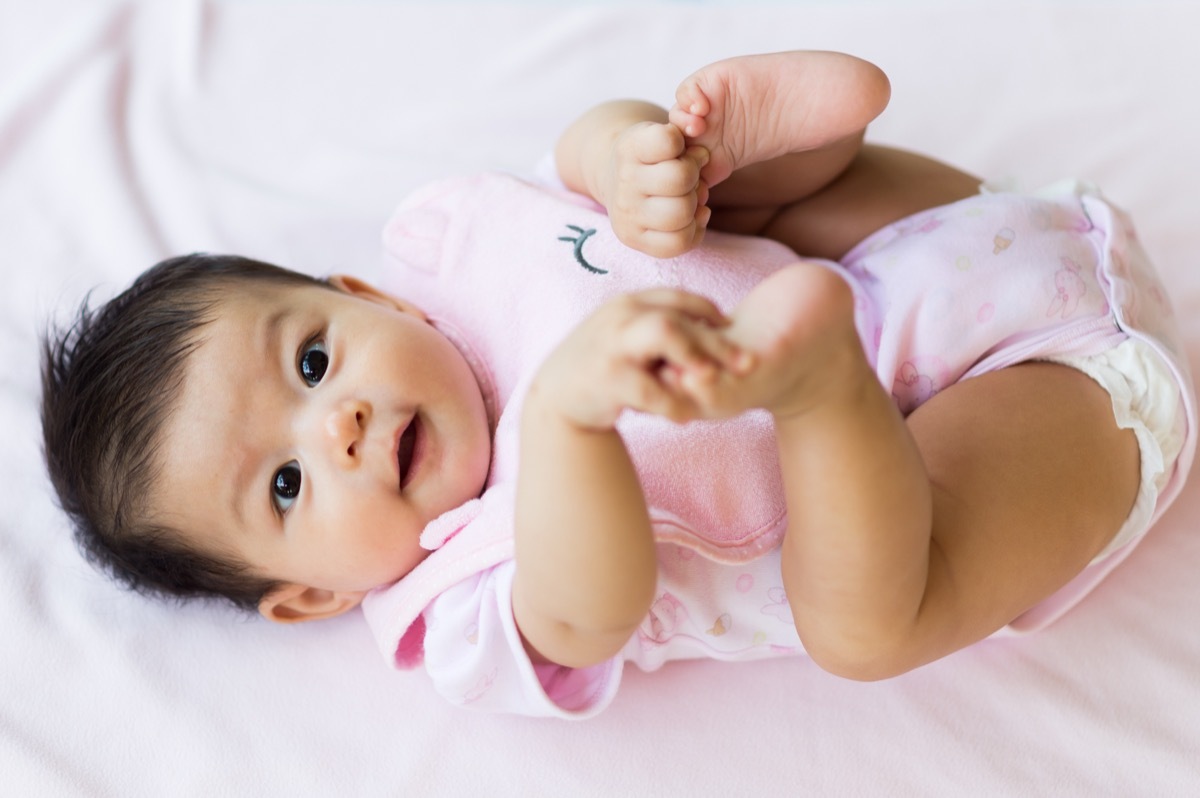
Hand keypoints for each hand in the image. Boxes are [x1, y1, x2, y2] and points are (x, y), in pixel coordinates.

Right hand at [529, 288, 750, 429]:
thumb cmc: (602, 366)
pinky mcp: (606, 377)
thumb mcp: (626, 337)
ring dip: (694, 357)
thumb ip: (658, 330)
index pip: (677, 297)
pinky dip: (671, 403)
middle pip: (678, 315)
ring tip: (713, 381)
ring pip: (665, 333)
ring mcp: (612, 344)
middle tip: (747, 364)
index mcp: (629, 303)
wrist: (556, 395)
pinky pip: (648, 388)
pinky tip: (684, 417)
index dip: (708, 311)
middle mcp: (621, 316)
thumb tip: (710, 332)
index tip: (731, 330)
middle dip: (716, 341)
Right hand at [596, 122, 710, 258]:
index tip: (678, 149)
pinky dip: (694, 230)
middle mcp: (625, 181)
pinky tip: (691, 218)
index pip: (668, 141)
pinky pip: (678, 243)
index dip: (682, 143)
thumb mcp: (662, 134)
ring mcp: (627, 214)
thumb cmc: (650, 156)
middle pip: (680, 179)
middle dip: (694, 177)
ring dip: (695, 206)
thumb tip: (703, 151)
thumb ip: (686, 133)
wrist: (616, 181)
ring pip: (681, 214)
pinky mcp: (634, 239)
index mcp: (630, 147)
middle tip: (690, 178)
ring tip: (690, 199)